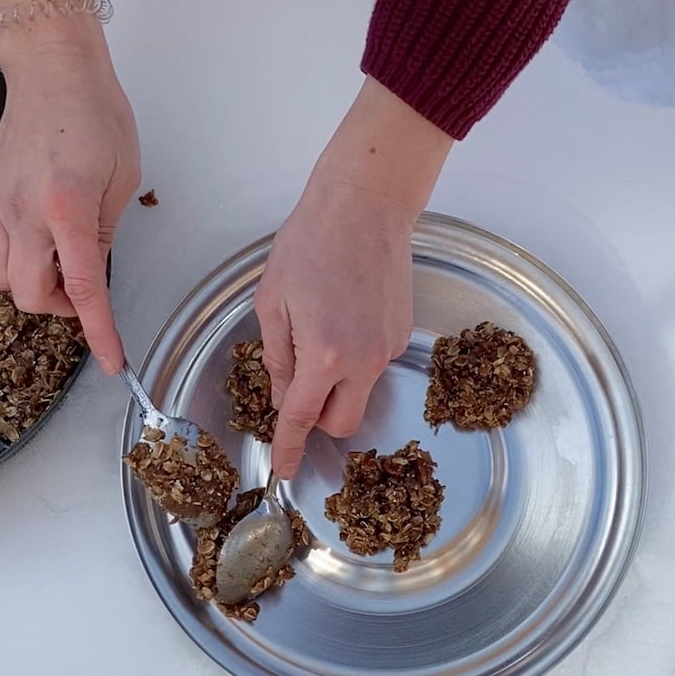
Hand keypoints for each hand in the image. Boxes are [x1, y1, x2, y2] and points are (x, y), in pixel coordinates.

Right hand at [0, 24, 139, 373]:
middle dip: (60, 305)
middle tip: (84, 287)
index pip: (84, 287)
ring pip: (1, 281)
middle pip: (30, 295)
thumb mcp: (122, 178)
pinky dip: (6, 265)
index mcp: (68, 206)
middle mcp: (25, 211)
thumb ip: (105, 233)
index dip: (98, 332)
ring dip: (33, 285)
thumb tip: (93, 274)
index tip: (113, 361)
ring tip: (58, 263)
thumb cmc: (95, 113)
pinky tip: (30, 247)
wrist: (51, 71)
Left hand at [256, 78, 453, 478]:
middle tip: (296, 387)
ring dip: (335, 384)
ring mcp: (388, 348)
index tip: (285, 469)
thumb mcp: (273, 301)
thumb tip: (280, 397)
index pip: (301, 418)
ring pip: (359, 394)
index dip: (289, 448)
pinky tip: (341, 316)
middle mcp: (363, 360)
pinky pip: (372, 366)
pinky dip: (353, 359)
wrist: (366, 206)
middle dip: (317, 420)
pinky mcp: (402, 335)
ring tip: (318, 330)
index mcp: (323, 354)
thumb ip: (276, 357)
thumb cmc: (311, 242)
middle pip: (342, 423)